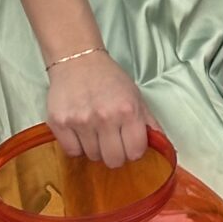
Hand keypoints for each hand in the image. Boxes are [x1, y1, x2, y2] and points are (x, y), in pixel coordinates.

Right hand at [47, 50, 154, 167]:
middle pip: (113, 160)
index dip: (134, 151)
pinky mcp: (60, 123)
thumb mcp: (136, 96)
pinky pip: (72, 152)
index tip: (130, 145)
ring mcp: (81, 121)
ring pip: (92, 156)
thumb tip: (163, 146)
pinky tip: (81, 131)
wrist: (78, 61)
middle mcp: (105, 117)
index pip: (135, 151)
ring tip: (95, 129)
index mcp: (128, 110)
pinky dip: (77, 146)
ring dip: (95, 148)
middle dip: (115, 154)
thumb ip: (148, 123)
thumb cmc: (109, 78)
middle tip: (112, 141)